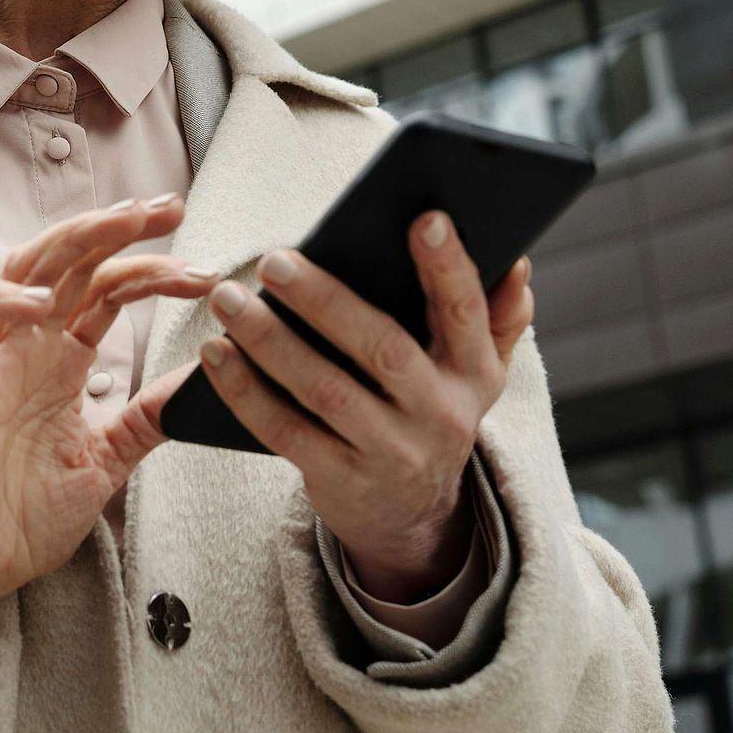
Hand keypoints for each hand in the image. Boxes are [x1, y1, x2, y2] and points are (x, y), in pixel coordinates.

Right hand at [0, 196, 217, 631]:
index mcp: (63, 358)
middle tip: (170, 206)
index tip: (207, 274)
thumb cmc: (27, 512)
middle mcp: (30, 346)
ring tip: (124, 223)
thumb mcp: (108, 458)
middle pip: (69, 260)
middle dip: (118, 226)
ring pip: (21, 268)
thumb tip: (203, 380)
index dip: (154, 271)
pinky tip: (40, 304)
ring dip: (73, 240)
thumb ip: (147, 415)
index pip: (108, 290)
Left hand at [189, 211, 532, 601]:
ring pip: (326, 391)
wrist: (410, 517)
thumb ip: (494, 316)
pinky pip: (285, 432)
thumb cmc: (427, 407)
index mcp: (473, 372)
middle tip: (274, 260)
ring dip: (270, 342)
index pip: (467, 313)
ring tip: (227, 298)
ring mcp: (390, 453)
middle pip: (383, 350)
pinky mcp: (341, 481)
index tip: (424, 216)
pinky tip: (216, 353)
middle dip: (327, 301)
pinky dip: (245, 391)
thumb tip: (516, 261)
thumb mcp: (473, 371)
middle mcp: (441, 415)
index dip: (449, 267)